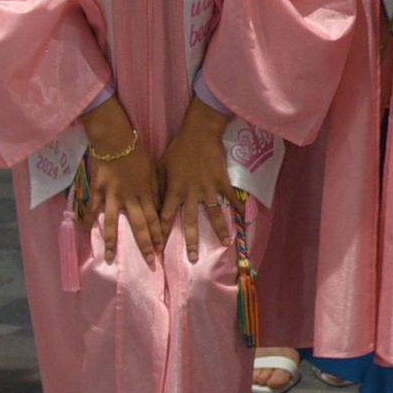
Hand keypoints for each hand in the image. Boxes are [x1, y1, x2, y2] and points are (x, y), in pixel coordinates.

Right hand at [79, 99, 163, 261]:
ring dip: (112, 242)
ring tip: (110, 259)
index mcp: (146, 192)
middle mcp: (130, 197)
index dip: (158, 234)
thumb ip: (156, 189)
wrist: (116, 139)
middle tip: (149, 263)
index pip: (155, 218)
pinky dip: (87, 219)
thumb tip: (160, 207)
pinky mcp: (98, 190)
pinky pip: (92, 208)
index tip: (161, 250)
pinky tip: (85, 231)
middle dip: (145, 245)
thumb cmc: (138, 152)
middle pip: (139, 225)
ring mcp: (112, 195)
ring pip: (112, 223)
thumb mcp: (154, 170)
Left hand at [160, 99, 235, 260]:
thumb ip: (156, 186)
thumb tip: (149, 203)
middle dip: (191, 241)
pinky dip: (237, 207)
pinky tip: (243, 218)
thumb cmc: (177, 149)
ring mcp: (208, 188)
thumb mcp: (160, 166)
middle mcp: (191, 193)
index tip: (159, 248)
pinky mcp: (221, 181)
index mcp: (174, 190)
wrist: (199, 132)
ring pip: (213, 213)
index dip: (161, 233)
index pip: (164, 217)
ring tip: (225, 243)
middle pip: (190, 222)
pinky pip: (229, 197)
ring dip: (219, 229)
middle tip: (194, 259)